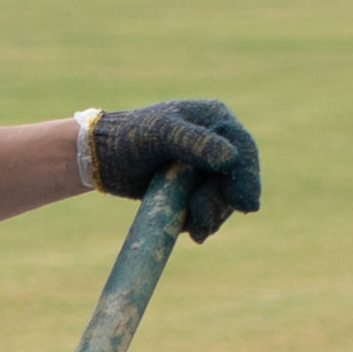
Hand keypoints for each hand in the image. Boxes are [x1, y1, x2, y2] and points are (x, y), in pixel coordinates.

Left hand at [88, 97, 262, 238]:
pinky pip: (210, 210)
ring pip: (224, 199)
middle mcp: (218, 143)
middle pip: (236, 180)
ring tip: (194, 230)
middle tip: (202, 224)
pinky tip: (190, 230)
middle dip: (221, 204)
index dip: (248, 178)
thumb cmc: (129, 137)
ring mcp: (208, 168)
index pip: (244, 149)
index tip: (246, 206)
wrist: (103, 158)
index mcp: (216, 120)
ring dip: (212, 217)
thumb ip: (194, 143)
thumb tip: (230, 158)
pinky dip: (202, 222)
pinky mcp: (197, 189)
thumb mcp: (160, 134)